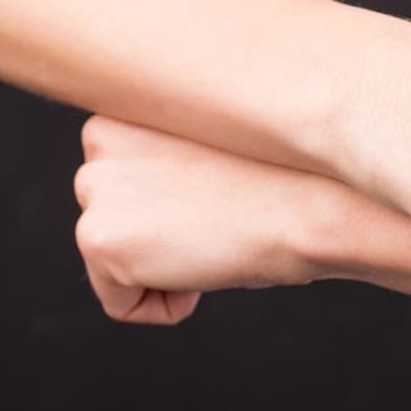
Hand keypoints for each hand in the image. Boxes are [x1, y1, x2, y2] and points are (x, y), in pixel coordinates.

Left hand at [72, 115, 342, 323]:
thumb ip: (168, 159)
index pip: (125, 181)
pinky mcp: (97, 238)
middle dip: (164, 235)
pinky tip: (205, 265)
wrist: (316, 202)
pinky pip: (121, 303)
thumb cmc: (292, 177)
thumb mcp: (215, 147)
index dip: (178, 205)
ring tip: (215, 237)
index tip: (222, 196)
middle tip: (220, 220)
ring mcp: (94, 187)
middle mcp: (98, 136)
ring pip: (116, 259)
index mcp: (129, 105)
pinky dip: (165, 305)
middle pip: (115, 218)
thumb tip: (160, 201)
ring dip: (166, 267)